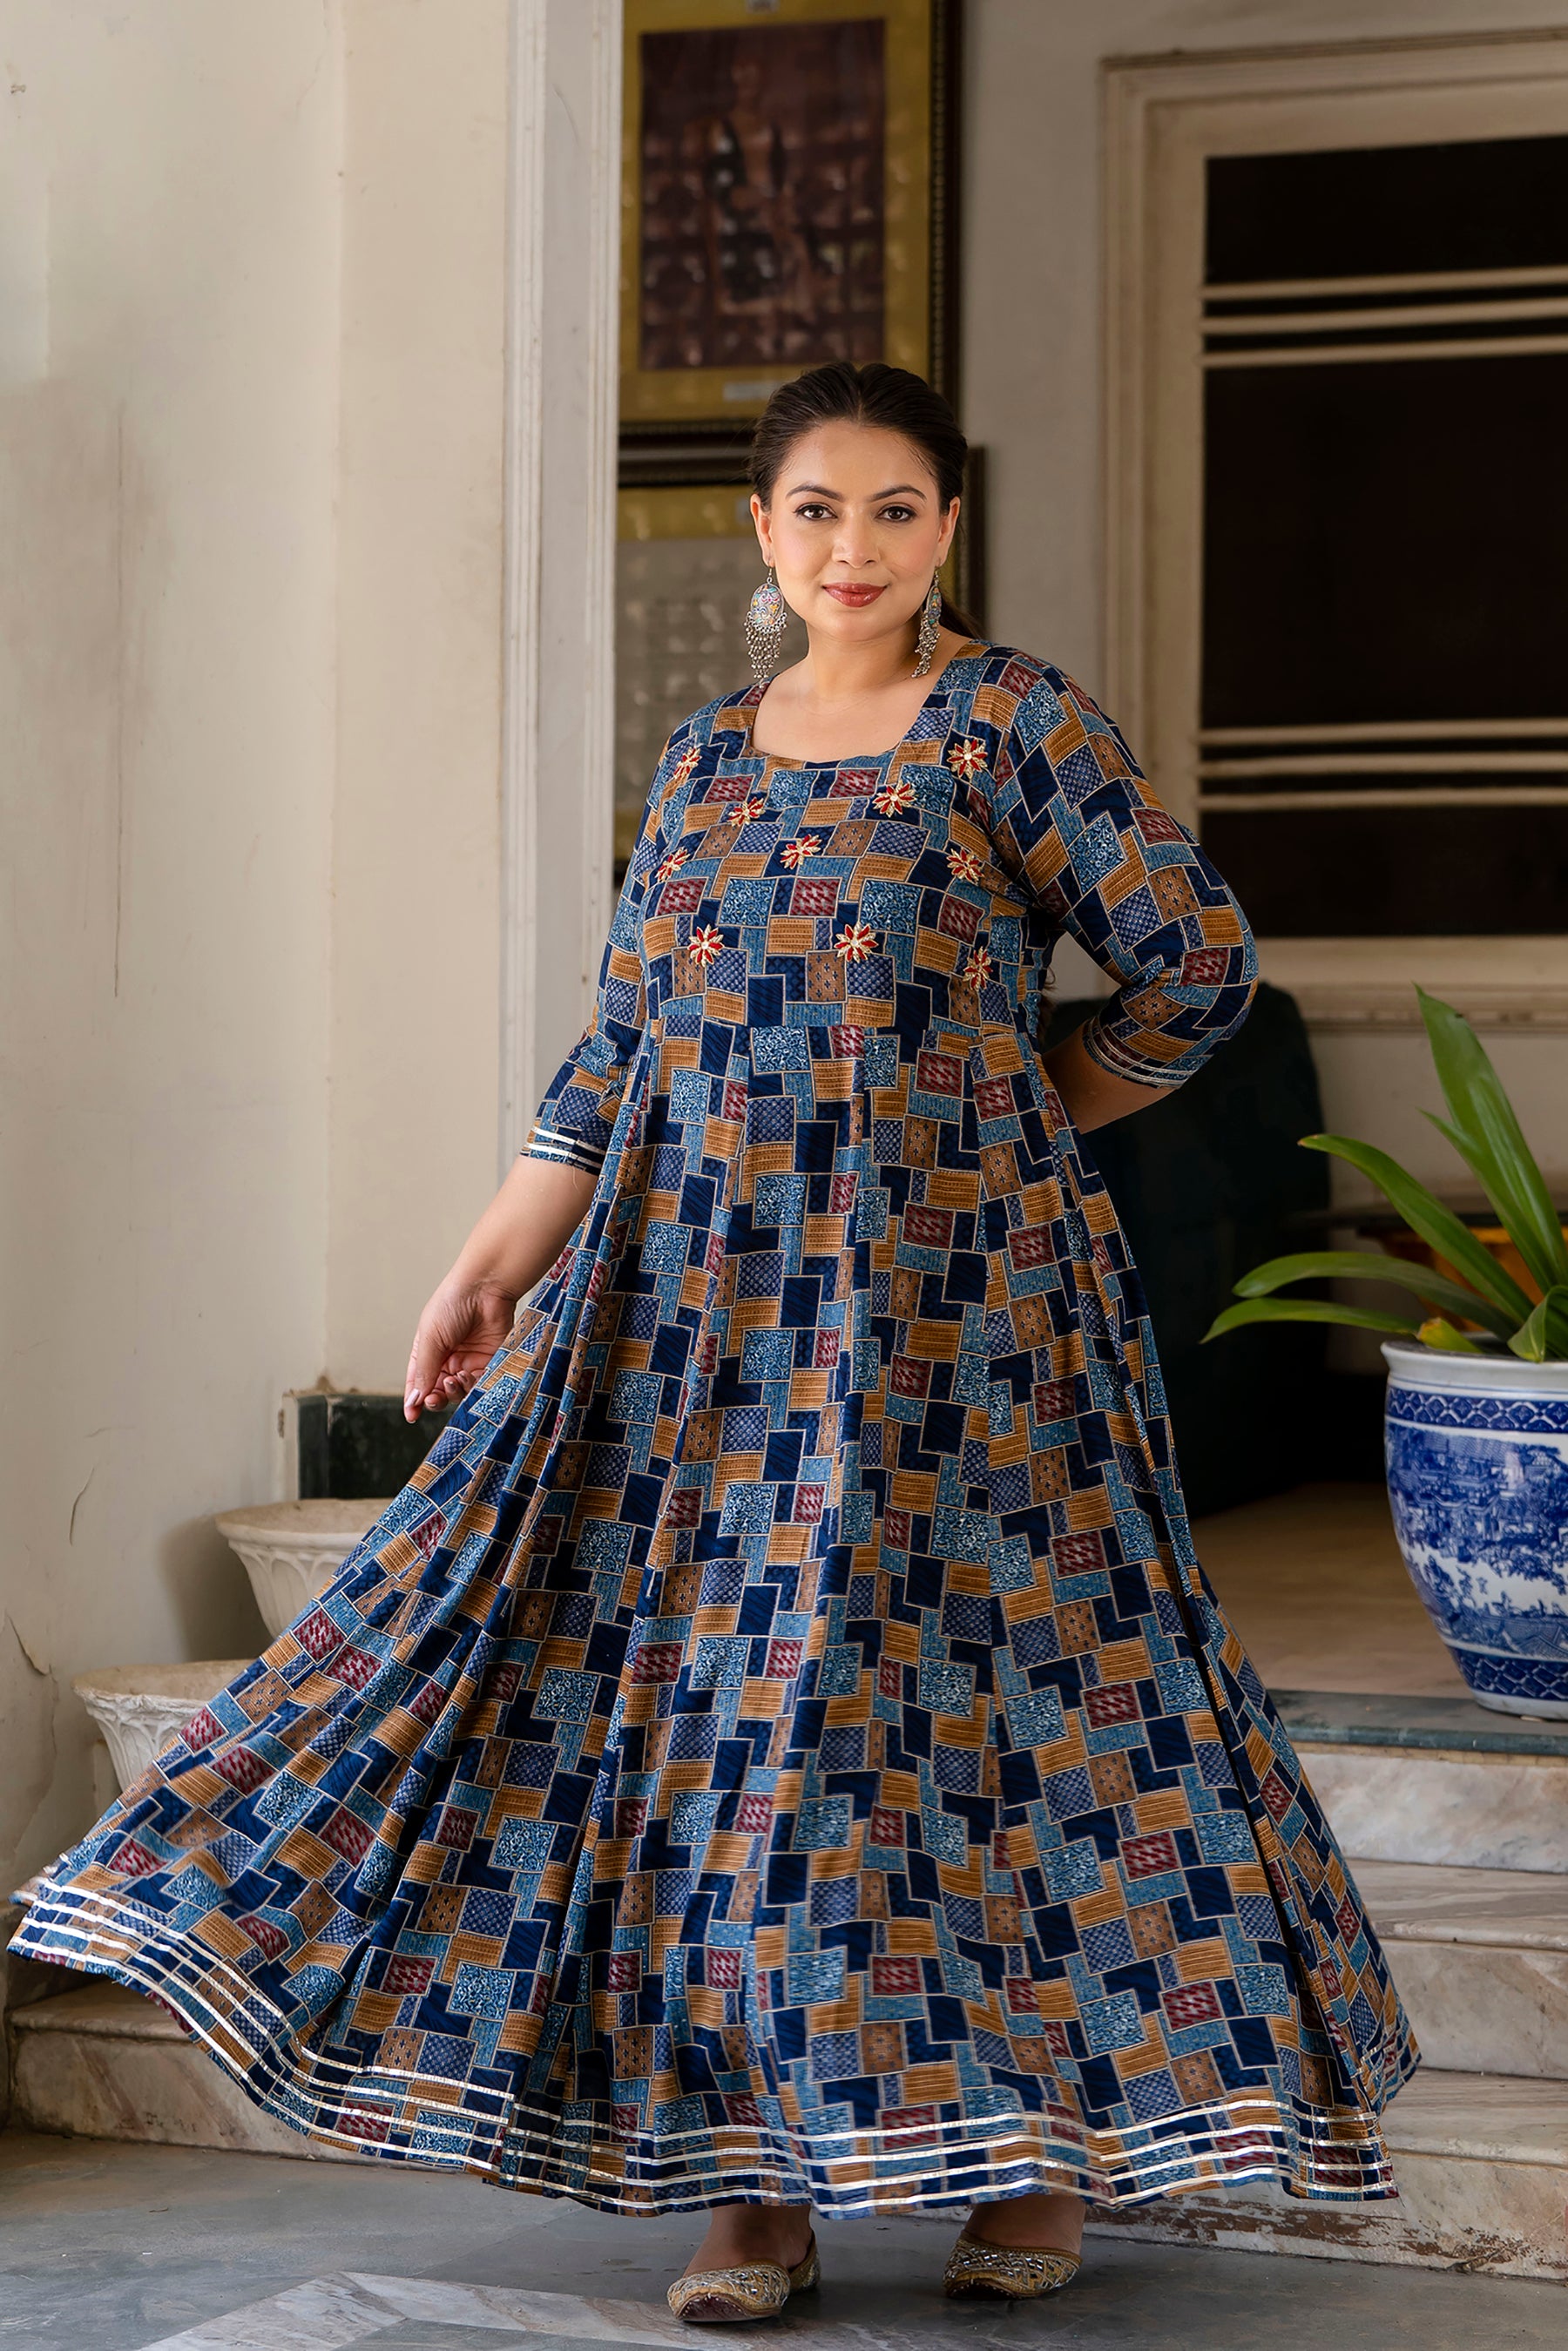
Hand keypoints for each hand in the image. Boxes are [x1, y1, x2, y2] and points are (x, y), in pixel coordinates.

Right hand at [404, 1278, 517, 1421]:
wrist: (486, 1287)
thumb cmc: (452, 1304)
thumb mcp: (430, 1338)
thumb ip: (424, 1370)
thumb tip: (415, 1400)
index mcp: (428, 1351)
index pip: (418, 1382)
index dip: (414, 1400)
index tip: (411, 1416)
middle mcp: (448, 1359)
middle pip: (439, 1391)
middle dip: (435, 1399)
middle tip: (434, 1399)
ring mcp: (470, 1361)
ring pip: (460, 1392)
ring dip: (454, 1392)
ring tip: (454, 1380)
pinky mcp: (490, 1362)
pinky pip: (481, 1384)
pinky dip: (474, 1387)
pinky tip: (469, 1378)